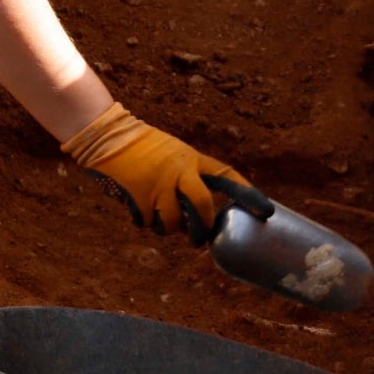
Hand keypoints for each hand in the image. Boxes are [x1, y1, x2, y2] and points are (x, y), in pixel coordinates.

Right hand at [60, 103, 267, 243]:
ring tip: (159, 218)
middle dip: (203, 227)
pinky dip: (143, 220)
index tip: (267, 210)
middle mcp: (178, 172)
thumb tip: (196, 213)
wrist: (105, 135)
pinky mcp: (138, 198)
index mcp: (189, 158)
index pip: (226, 175)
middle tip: (201, 239)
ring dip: (167, 226)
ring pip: (173, 222)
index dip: (247, 194)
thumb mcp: (171, 152)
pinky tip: (136, 206)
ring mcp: (158, 186)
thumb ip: (186, 176)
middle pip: (202, 206)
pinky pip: (147, 222)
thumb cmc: (140, 146)